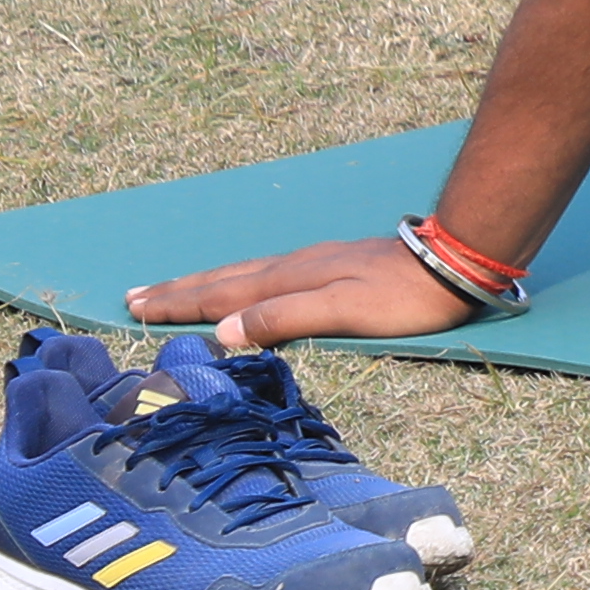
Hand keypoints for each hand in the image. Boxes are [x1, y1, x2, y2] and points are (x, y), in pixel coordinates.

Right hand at [121, 229, 476, 356]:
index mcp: (291, 280)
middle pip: (225, 280)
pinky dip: (240, 280)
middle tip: (133, 295)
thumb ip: (283, 318)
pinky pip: (269, 274)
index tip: (133, 307)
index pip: (220, 294)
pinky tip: (247, 284)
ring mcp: (316, 264)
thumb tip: (221, 331)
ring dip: (204, 283)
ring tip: (173, 287)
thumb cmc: (405, 295)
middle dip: (178, 290)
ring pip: (246, 273)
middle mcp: (296, 267)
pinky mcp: (336, 266)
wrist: (457, 259)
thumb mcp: (342, 311)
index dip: (178, 303)